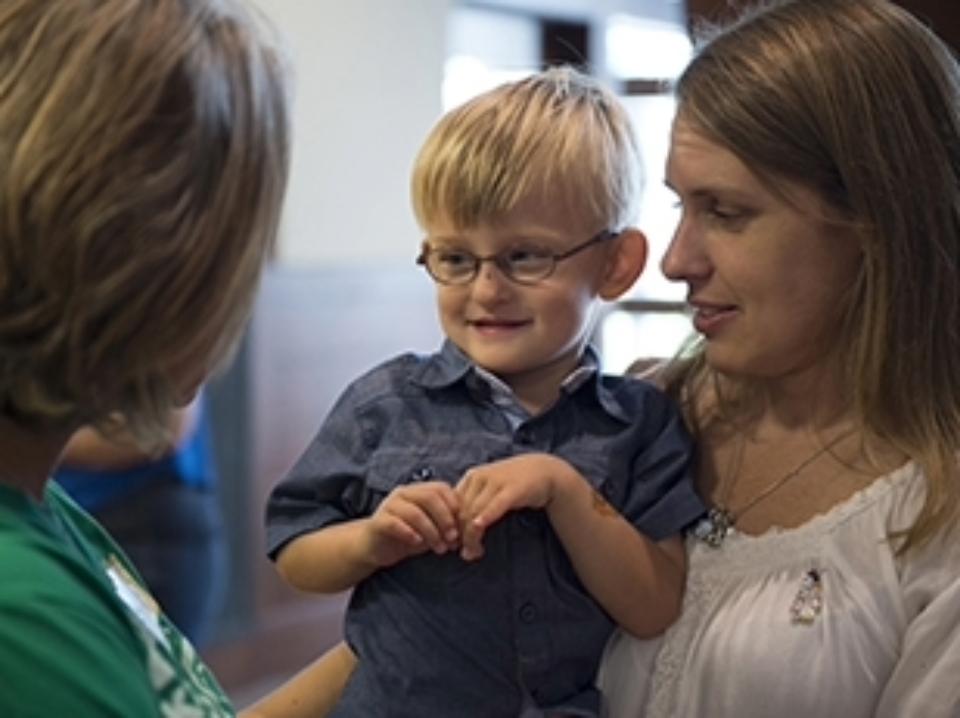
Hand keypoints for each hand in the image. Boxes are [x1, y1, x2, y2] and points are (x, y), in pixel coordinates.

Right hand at [365, 481, 460, 567]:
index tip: (463, 525)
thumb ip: (448, 525)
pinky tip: (418, 543)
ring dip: (431, 531)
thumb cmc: (409, 535)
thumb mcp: (433, 528)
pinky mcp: (379, 521)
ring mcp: (390, 505)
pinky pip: (395, 523)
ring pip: (414, 512)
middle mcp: (404, 493)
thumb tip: (472, 533)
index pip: (441, 488)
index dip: (455, 506)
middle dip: (445, 519)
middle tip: (453, 538)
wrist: (377, 546)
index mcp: (419, 490)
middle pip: (429, 497)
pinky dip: (410, 533)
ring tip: (440, 548)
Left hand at [456, 454, 574, 560]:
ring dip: (471, 536)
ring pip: (474, 511)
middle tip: (465, 554)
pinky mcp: (512, 489)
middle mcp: (480, 477)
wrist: (543, 471)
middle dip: (460, 536)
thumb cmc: (513, 485)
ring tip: (474, 552)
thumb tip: (457, 533)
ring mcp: (495, 482)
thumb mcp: (490, 491)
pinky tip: (479, 528)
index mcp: (471, 478)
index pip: (451, 505)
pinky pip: (494, 505)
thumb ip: (474, 506)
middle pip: (461, 511)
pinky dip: (484, 518)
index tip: (452, 545)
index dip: (448, 527)